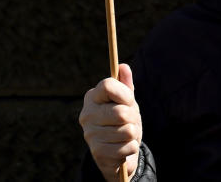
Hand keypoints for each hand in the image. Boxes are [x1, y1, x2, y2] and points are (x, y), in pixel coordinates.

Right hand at [79, 63, 140, 179]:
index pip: (108, 86)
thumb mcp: (126, 102)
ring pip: (126, 131)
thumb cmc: (122, 121)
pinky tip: (123, 147)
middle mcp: (87, 114)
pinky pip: (126, 146)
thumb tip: (123, 66)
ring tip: (126, 134)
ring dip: (133, 134)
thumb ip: (125, 85)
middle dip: (133, 117)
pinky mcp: (97, 152)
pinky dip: (131, 147)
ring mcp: (90, 134)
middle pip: (121, 112)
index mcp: (92, 97)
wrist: (117, 152)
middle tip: (130, 121)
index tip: (128, 100)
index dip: (124, 93)